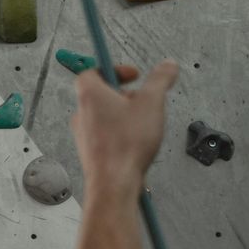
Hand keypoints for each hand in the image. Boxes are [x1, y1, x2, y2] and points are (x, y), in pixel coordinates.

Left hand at [71, 61, 174, 197]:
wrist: (114, 182)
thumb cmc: (126, 144)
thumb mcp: (152, 102)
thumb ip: (160, 79)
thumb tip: (167, 66)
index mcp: (89, 96)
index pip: (91, 72)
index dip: (113, 69)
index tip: (133, 74)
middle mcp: (81, 114)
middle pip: (101, 95)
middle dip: (125, 95)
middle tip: (143, 101)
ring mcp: (83, 135)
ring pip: (105, 116)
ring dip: (125, 115)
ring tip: (143, 125)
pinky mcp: (90, 152)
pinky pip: (106, 134)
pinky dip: (121, 133)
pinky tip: (137, 142)